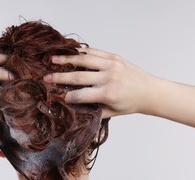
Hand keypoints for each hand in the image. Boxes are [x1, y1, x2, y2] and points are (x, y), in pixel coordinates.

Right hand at [43, 48, 159, 117]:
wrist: (148, 91)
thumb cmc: (129, 104)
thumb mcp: (110, 112)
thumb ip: (92, 110)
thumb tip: (72, 107)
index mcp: (108, 94)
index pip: (81, 95)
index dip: (67, 96)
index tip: (56, 96)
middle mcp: (109, 77)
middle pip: (79, 76)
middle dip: (60, 77)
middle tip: (46, 77)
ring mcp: (112, 65)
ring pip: (85, 60)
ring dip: (67, 59)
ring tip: (53, 60)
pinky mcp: (114, 57)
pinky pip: (94, 52)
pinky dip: (81, 52)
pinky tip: (70, 53)